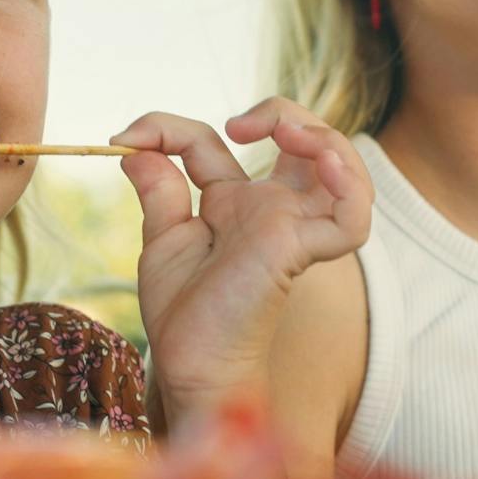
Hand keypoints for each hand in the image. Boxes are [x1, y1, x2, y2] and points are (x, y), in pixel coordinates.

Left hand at [112, 98, 370, 428]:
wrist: (189, 365)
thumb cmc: (184, 316)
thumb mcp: (163, 239)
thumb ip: (159, 190)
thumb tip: (134, 147)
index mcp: (232, 205)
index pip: (211, 144)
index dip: (168, 129)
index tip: (125, 139)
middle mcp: (270, 210)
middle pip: (304, 141)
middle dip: (282, 112)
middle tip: (239, 125)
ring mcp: (291, 227)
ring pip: (344, 168)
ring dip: (324, 136)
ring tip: (288, 132)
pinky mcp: (301, 250)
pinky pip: (352, 218)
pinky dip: (350, 186)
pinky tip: (324, 162)